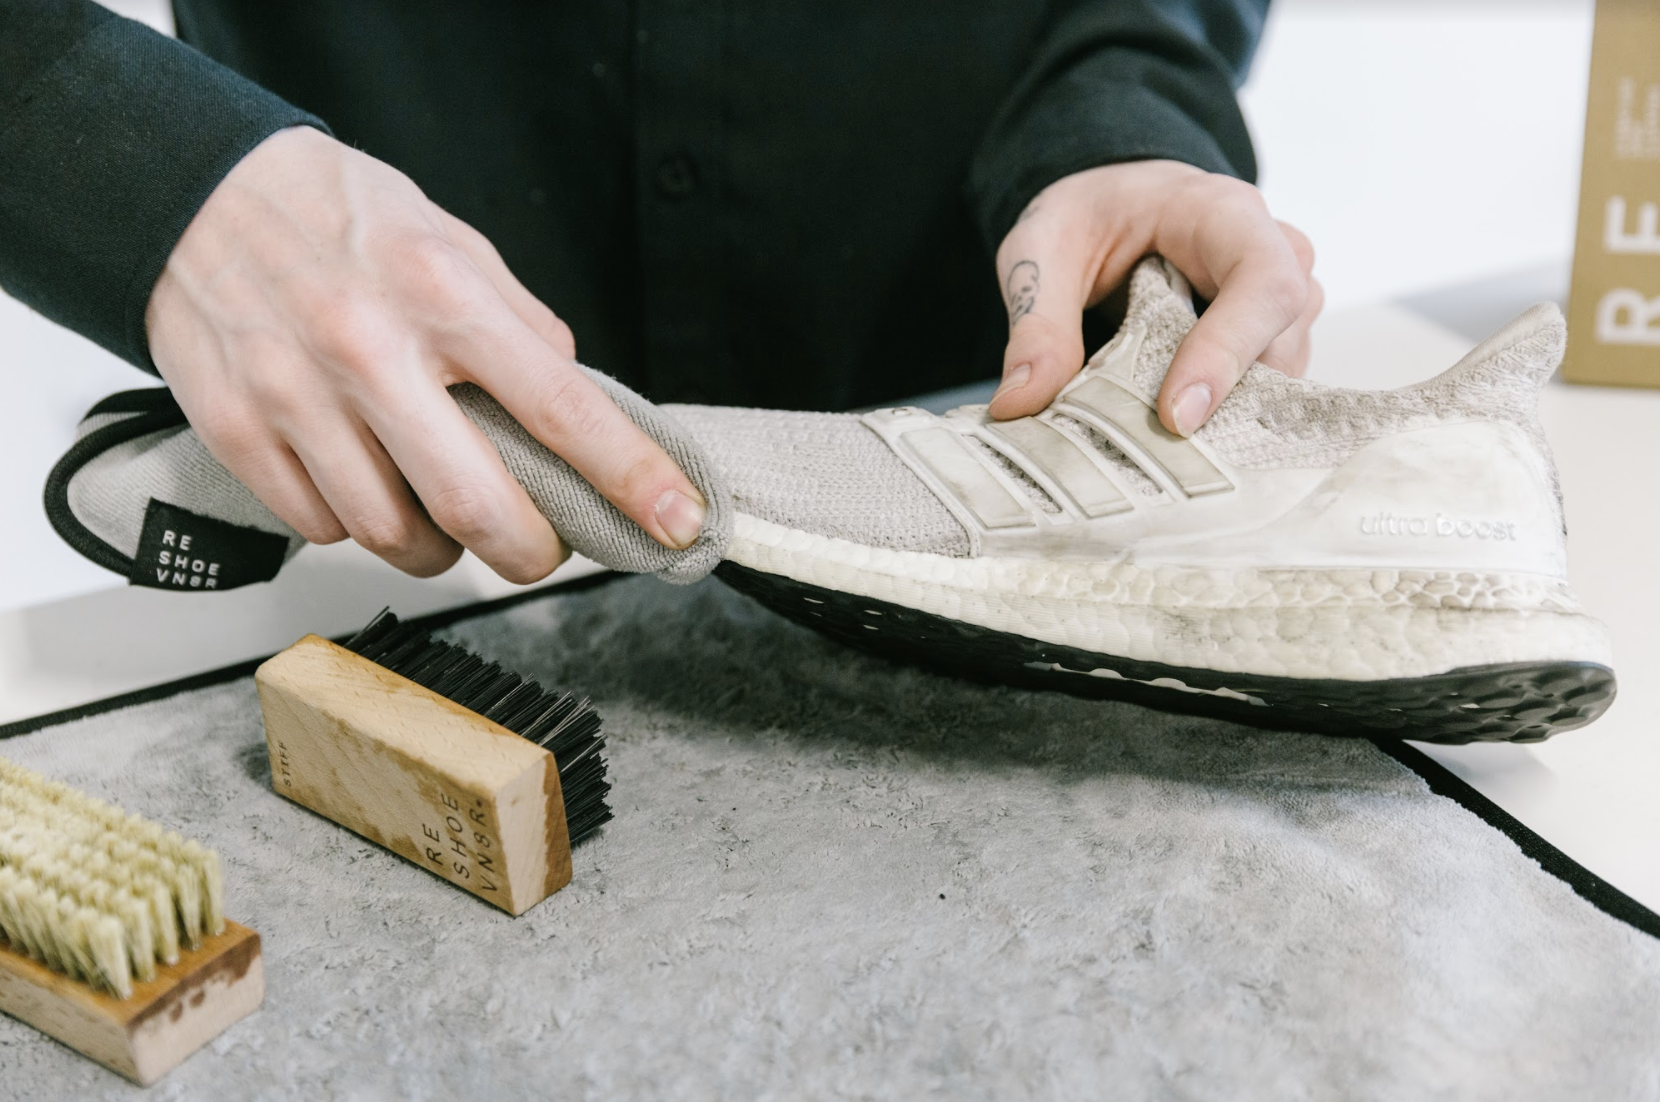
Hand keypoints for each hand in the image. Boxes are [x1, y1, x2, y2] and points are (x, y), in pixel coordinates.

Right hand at [145, 126, 705, 582]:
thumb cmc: (335, 216)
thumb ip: (520, 325)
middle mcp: (371, 350)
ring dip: (440, 544)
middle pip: (478, 508)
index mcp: (443, 296)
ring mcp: (298, 398)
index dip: (632, 477)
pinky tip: (365, 479)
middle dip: (532, 552)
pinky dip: (359, 524)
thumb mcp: (450, 239)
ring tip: (441, 501)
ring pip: (395, 536)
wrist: (194, 190)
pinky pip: (322, 528)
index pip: (562, 408)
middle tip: (542, 545)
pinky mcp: (240, 432)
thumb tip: (576, 400)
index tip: (677, 520)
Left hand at [988, 160, 1322, 435]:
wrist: (1113, 204)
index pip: (1261, 283)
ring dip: (1221, 417)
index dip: (1227, 352)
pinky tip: (1168, 430)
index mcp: (1224, 213)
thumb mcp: (1042, 250)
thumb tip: (1019, 403)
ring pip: (1279, 380)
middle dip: (1224, 403)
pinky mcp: (1272, 346)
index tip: (1176, 416)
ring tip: (1154, 436)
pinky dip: (1218, 421)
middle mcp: (1275, 255)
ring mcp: (1282, 305)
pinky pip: (1264, 395)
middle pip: (1281, 344)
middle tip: (1152, 444)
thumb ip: (1035, 321)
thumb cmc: (1089, 214)